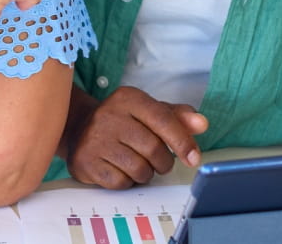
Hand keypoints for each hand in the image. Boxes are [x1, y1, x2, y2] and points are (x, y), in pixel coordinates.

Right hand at [65, 86, 208, 188]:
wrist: (79, 128)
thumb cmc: (123, 121)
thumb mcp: (149, 111)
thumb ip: (177, 117)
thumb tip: (202, 124)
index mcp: (128, 98)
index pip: (163, 120)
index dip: (183, 141)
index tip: (194, 158)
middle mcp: (109, 115)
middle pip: (153, 149)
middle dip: (163, 162)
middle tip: (159, 161)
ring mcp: (95, 140)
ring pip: (139, 169)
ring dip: (146, 173)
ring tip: (138, 163)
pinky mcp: (85, 162)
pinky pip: (121, 182)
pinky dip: (127, 181)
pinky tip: (121, 169)